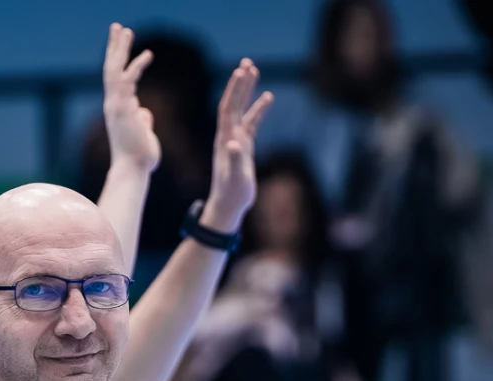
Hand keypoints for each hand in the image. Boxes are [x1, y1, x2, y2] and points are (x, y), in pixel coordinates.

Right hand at [102, 23, 159, 173]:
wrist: (133, 171)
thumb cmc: (139, 158)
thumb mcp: (144, 134)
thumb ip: (143, 121)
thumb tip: (145, 112)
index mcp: (118, 109)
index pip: (117, 78)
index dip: (121, 59)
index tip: (126, 44)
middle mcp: (113, 104)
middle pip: (110, 68)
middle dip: (114, 46)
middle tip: (118, 27)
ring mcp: (115, 105)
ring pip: (113, 70)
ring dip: (119, 48)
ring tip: (124, 29)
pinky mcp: (122, 108)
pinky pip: (128, 81)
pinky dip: (137, 66)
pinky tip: (148, 54)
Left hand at [202, 59, 273, 233]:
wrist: (228, 206)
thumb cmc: (232, 194)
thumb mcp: (236, 177)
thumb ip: (237, 159)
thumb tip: (236, 143)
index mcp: (225, 139)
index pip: (229, 108)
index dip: (234, 90)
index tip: (241, 71)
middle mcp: (228, 136)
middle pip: (234, 103)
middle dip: (240, 83)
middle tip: (248, 62)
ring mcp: (236, 140)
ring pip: (242, 110)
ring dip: (248, 91)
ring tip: (255, 71)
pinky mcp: (244, 147)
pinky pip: (252, 122)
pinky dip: (258, 109)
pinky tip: (267, 97)